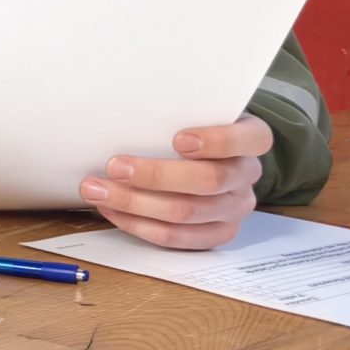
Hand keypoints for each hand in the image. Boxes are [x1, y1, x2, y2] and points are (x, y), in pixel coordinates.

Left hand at [80, 114, 271, 249]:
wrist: (206, 158)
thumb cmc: (192, 129)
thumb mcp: (192, 112)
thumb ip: (175, 113)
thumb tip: (127, 111)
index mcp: (251, 139)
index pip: (250, 139)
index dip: (217, 141)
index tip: (179, 140)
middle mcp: (246, 175)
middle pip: (208, 180)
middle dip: (155, 175)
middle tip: (115, 167)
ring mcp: (234, 209)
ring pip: (185, 212)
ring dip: (135, 203)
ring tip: (97, 190)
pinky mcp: (216, 233)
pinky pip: (175, 237)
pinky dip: (138, 224)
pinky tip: (112, 210)